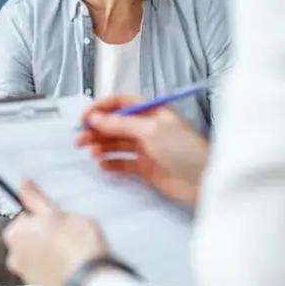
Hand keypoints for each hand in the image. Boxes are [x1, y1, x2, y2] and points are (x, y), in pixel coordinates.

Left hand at [2, 181, 107, 285]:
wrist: (91, 278)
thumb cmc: (75, 244)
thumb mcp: (56, 212)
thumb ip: (36, 199)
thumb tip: (24, 185)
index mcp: (13, 234)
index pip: (26, 216)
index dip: (44, 215)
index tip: (57, 218)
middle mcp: (14, 256)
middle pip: (30, 235)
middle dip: (46, 232)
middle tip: (66, 230)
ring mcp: (28, 274)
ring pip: (39, 252)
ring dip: (51, 248)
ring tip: (72, 246)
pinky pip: (47, 267)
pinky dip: (56, 263)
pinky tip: (72, 260)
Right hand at [76, 95, 209, 206]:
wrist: (204, 181)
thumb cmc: (185, 150)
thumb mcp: (151, 130)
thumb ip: (121, 123)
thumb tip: (96, 117)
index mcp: (152, 111)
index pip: (121, 103)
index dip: (102, 108)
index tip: (85, 117)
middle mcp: (148, 127)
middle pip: (116, 124)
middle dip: (97, 129)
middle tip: (80, 138)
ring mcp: (146, 148)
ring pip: (116, 144)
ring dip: (101, 146)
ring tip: (90, 152)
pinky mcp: (146, 168)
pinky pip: (122, 163)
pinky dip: (111, 163)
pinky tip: (102, 165)